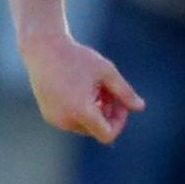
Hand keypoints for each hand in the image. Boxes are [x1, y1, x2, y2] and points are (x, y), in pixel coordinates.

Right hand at [22, 33, 144, 143]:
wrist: (43, 48)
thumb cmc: (77, 58)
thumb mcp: (107, 72)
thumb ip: (125, 92)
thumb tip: (141, 108)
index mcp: (80, 111)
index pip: (108, 135)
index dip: (119, 122)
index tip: (121, 103)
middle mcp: (65, 120)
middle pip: (98, 129)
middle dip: (108, 113)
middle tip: (108, 89)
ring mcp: (55, 120)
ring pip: (86, 126)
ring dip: (96, 111)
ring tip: (94, 88)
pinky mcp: (49, 116)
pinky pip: (73, 121)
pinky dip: (81, 110)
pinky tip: (81, 89)